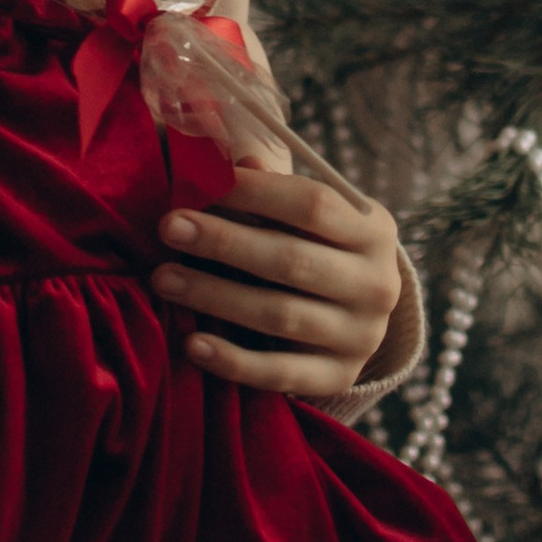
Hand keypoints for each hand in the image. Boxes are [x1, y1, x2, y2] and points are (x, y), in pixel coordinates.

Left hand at [152, 163, 402, 399]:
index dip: (254, 191)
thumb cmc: (316, 247)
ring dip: (215, 296)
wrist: (355, 316)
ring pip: (280, 316)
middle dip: (224, 242)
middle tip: (168, 227)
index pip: (312, 205)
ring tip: (163, 279)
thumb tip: (218, 164)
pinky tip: (192, 343)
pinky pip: (280, 373)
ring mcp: (361, 336)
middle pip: (292, 260)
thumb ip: (270, 191)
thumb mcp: (309, 217)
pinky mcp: (338, 377)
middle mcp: (378, 284)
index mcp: (374, 230)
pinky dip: (234, 361)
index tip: (200, 182)